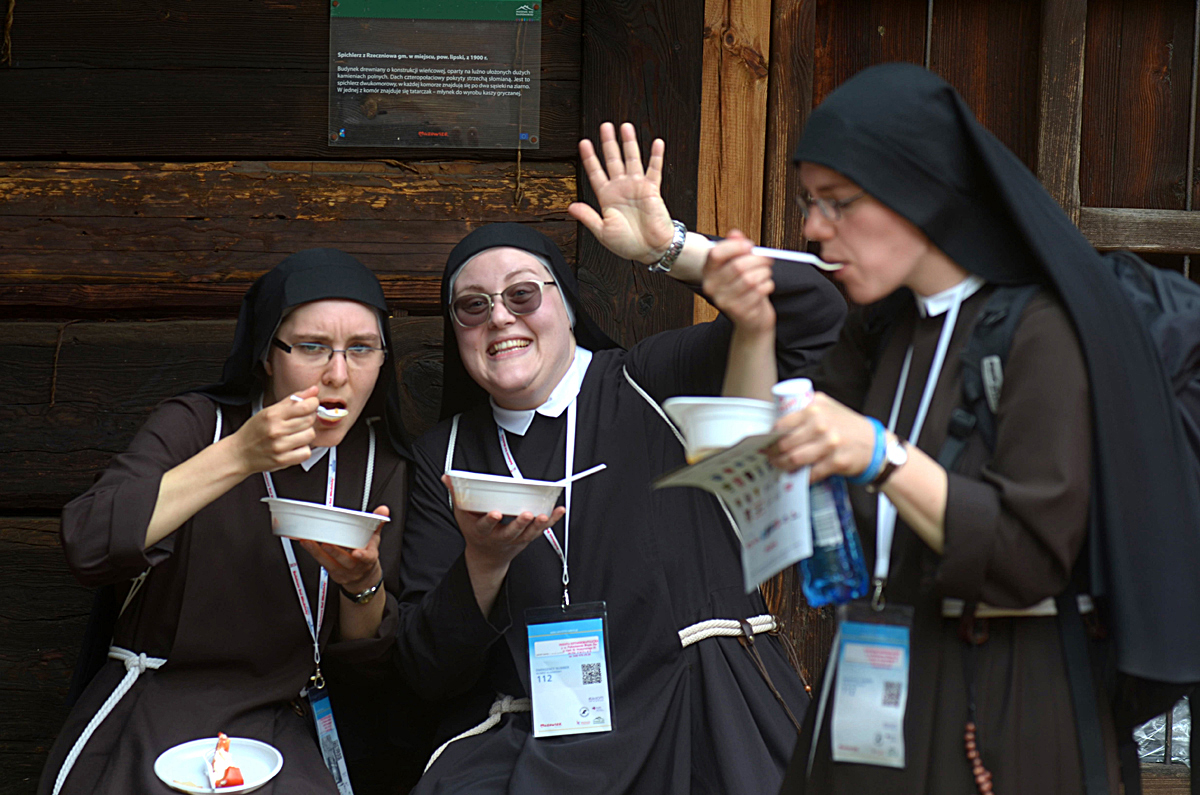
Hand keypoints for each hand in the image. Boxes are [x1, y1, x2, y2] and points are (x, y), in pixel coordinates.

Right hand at [231, 385, 317, 473]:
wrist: (239, 453)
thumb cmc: (254, 431)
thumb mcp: (270, 410)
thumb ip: (293, 399)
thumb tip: (314, 390)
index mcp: (272, 415)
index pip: (304, 406)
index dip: (313, 404)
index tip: (311, 404)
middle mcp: (276, 430)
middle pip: (309, 420)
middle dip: (308, 418)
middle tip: (300, 420)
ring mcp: (279, 446)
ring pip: (310, 435)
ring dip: (306, 434)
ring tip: (295, 434)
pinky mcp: (283, 460)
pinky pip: (306, 452)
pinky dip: (303, 449)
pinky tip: (294, 446)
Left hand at [298, 505, 388, 591]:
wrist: (363, 579)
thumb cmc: (367, 555)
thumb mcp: (375, 540)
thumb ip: (377, 523)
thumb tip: (383, 510)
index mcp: (368, 558)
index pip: (367, 558)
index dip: (363, 556)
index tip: (357, 552)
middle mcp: (355, 566)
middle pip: (345, 560)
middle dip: (334, 552)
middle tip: (325, 543)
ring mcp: (343, 571)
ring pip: (329, 563)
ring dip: (317, 552)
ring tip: (308, 541)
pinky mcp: (332, 573)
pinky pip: (321, 563)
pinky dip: (313, 553)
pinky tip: (306, 544)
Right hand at [442, 475, 565, 572]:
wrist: (486, 556)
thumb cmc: (475, 530)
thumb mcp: (462, 515)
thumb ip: (456, 495)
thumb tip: (447, 478)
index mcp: (482, 531)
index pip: (485, 526)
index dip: (490, 521)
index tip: (495, 513)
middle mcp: (499, 537)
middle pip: (511, 532)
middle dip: (519, 524)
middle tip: (527, 514)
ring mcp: (515, 539)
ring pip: (528, 533)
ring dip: (538, 524)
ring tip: (544, 515)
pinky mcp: (527, 538)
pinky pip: (541, 530)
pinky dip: (551, 521)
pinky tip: (558, 511)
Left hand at [568, 121, 675, 263]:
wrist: (651, 249)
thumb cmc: (629, 244)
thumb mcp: (602, 232)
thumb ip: (588, 217)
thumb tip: (571, 207)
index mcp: (607, 198)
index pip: (595, 172)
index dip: (589, 157)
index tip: (583, 143)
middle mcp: (621, 188)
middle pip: (612, 160)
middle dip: (608, 142)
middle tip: (604, 126)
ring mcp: (637, 187)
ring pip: (631, 159)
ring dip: (629, 143)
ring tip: (625, 127)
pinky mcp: (652, 189)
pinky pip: (654, 169)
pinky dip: (656, 156)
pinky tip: (656, 143)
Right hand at [702, 230, 775, 334]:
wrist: (751, 319)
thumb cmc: (745, 288)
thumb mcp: (738, 265)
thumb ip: (736, 247)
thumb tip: (735, 234)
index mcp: (708, 272)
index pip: (716, 254)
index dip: (735, 246)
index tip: (750, 245)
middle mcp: (711, 287)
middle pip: (737, 266)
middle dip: (758, 259)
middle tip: (768, 259)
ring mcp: (724, 301)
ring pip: (750, 279)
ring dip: (764, 273)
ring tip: (766, 274)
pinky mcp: (739, 312)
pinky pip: (759, 291)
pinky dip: (768, 285)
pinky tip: (766, 286)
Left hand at [768, 393, 877, 481]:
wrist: (875, 444)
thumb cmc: (848, 427)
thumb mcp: (828, 408)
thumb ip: (806, 410)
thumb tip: (779, 423)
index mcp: (815, 409)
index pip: (782, 425)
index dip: (770, 437)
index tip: (766, 443)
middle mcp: (821, 425)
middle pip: (785, 444)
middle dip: (773, 453)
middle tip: (770, 457)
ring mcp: (829, 444)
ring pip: (794, 459)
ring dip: (783, 465)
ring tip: (780, 465)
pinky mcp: (835, 462)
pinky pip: (810, 473)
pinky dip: (801, 476)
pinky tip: (798, 475)